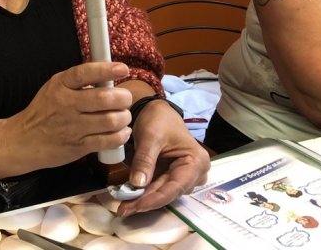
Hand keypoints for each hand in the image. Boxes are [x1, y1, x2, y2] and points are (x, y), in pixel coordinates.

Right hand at [3, 62, 133, 173]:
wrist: (23, 140)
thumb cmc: (43, 112)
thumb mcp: (54, 88)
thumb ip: (78, 83)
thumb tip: (108, 77)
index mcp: (60, 85)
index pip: (85, 73)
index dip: (106, 70)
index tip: (123, 69)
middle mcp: (66, 104)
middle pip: (104, 98)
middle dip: (123, 98)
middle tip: (125, 98)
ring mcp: (73, 127)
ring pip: (110, 120)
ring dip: (124, 117)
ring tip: (123, 116)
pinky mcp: (79, 146)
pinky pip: (108, 141)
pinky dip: (121, 136)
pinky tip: (121, 132)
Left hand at [116, 100, 209, 217]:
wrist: (155, 110)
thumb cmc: (158, 119)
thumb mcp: (150, 137)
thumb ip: (144, 160)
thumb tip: (137, 185)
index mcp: (196, 161)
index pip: (175, 186)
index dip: (154, 199)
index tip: (134, 205)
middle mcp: (195, 173)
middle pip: (169, 193)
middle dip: (146, 201)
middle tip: (123, 209)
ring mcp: (184, 176)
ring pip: (163, 193)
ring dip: (144, 200)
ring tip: (124, 206)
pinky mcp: (172, 176)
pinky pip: (159, 188)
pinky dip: (145, 194)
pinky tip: (130, 199)